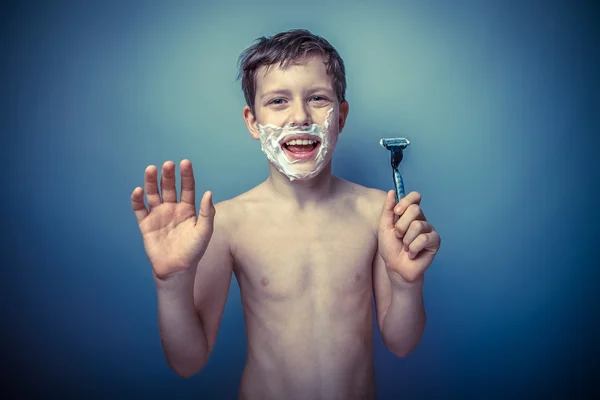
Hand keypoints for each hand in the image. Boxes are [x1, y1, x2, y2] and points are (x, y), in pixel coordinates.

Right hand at [131, 159, 214, 278]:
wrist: (177, 269)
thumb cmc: (194, 251)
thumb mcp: (204, 232)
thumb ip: (207, 212)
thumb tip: (209, 192)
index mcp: (188, 208)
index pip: (187, 188)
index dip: (186, 175)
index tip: (185, 162)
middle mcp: (172, 208)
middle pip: (169, 187)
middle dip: (168, 175)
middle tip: (167, 164)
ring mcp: (158, 215)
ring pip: (153, 194)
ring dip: (151, 181)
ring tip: (151, 169)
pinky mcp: (146, 224)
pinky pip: (140, 209)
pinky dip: (137, 200)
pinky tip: (138, 191)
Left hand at [378, 190, 440, 283]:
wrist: (396, 267)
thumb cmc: (390, 248)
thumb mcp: (384, 227)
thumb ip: (388, 209)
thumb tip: (392, 192)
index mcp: (409, 214)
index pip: (415, 197)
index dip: (406, 201)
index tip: (397, 212)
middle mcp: (421, 219)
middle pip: (415, 209)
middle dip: (401, 225)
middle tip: (398, 236)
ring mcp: (429, 230)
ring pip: (418, 225)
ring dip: (406, 239)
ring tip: (405, 247)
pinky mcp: (435, 241)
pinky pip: (424, 238)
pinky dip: (413, 248)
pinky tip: (412, 253)